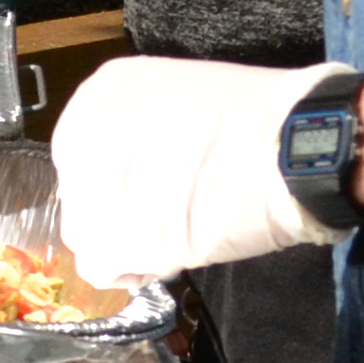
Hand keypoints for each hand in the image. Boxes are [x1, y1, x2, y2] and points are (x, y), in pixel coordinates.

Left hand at [49, 57, 340, 285]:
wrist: (284, 150)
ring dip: (127, 240)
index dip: (122, 174)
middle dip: (122, 207)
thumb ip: (148, 129)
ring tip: (178, 234)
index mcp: (100, 94)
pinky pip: (102, 267)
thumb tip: (150, 160)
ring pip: (88, 231)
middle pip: (84, 191)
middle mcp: (79, 139)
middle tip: (169, 212)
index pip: (88, 149)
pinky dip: (134, 269)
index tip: (153, 184)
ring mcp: (86, 190)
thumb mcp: (182, 98)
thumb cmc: (254, 118)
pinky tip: (173, 254)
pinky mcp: (107, 238)